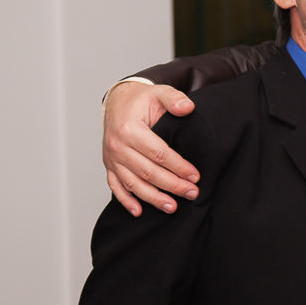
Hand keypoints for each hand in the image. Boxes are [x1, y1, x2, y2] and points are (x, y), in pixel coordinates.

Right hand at [103, 82, 199, 215]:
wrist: (118, 101)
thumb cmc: (142, 100)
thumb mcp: (159, 92)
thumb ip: (174, 98)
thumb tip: (188, 107)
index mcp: (129, 129)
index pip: (158, 153)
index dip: (178, 166)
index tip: (196, 176)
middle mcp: (117, 146)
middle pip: (148, 172)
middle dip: (172, 186)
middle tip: (192, 193)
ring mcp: (112, 158)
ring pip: (133, 183)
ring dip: (153, 198)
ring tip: (172, 207)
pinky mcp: (109, 165)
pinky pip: (116, 186)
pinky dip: (126, 200)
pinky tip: (139, 212)